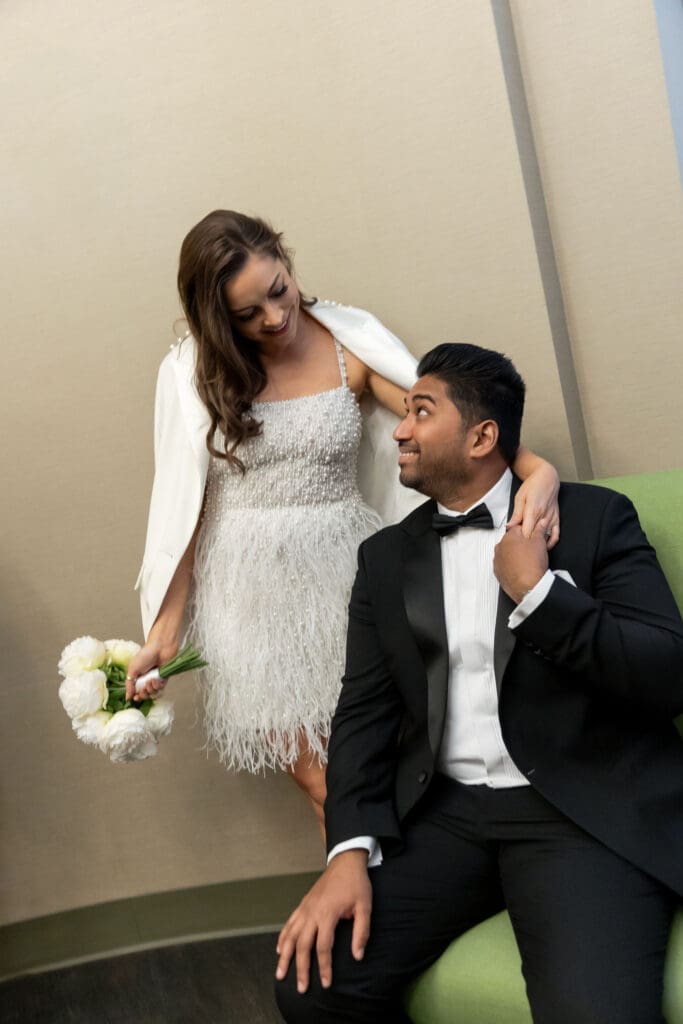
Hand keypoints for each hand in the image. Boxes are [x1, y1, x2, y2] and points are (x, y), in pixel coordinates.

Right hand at [125, 637, 177, 699]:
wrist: (160, 648)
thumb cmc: (145, 655)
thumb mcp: (133, 669)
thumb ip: (129, 685)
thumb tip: (127, 697)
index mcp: (137, 677)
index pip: (136, 691)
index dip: (136, 696)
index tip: (136, 698)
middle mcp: (146, 679)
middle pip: (145, 694)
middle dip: (144, 694)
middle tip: (143, 688)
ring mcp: (155, 679)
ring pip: (153, 693)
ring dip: (151, 689)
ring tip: (150, 681)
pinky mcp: (164, 678)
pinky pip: (161, 688)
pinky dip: (158, 686)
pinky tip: (156, 680)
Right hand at [275, 849, 371, 993]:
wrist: (345, 861)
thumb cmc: (356, 884)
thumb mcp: (365, 906)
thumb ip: (362, 932)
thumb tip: (357, 956)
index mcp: (328, 914)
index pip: (323, 948)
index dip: (324, 968)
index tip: (326, 984)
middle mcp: (312, 912)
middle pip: (303, 946)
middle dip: (301, 969)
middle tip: (301, 988)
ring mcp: (305, 908)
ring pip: (291, 936)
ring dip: (285, 956)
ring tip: (280, 974)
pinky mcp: (303, 904)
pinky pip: (289, 923)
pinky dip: (283, 937)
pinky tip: (280, 950)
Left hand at [494, 521, 548, 603]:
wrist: (529, 587)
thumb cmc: (533, 566)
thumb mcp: (540, 543)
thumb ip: (540, 530)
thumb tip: (541, 523)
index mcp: (509, 537)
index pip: (518, 528)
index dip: (527, 532)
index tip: (532, 538)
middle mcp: (500, 547)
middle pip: (511, 541)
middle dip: (519, 544)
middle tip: (530, 551)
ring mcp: (497, 560)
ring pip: (506, 553)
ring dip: (514, 555)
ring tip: (526, 561)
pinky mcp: (497, 572)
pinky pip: (503, 565)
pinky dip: (510, 565)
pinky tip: (519, 568)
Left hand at [508, 460, 559, 548]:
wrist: (547, 478)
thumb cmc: (532, 486)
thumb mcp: (520, 497)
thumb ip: (516, 514)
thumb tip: (509, 526)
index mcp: (533, 511)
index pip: (526, 532)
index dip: (519, 541)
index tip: (513, 546)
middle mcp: (543, 516)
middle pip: (534, 537)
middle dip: (526, 545)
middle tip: (519, 549)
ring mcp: (551, 518)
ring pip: (545, 537)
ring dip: (537, 544)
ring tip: (529, 550)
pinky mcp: (557, 519)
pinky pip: (556, 534)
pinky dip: (551, 542)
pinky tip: (544, 546)